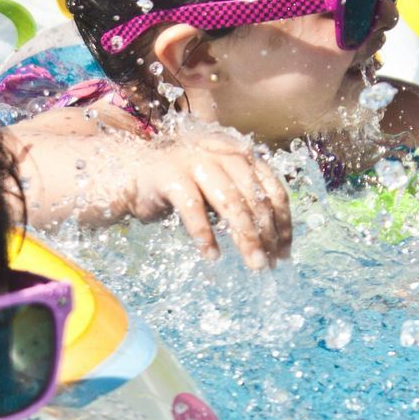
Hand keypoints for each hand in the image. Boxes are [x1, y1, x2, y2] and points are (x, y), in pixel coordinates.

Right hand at [125, 132, 291, 267]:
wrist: (133, 171)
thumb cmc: (181, 184)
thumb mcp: (218, 187)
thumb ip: (243, 199)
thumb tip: (273, 238)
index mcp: (240, 155)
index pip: (273, 190)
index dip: (282, 223)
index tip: (284, 252)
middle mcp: (223, 154)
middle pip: (255, 199)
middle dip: (267, 235)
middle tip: (270, 265)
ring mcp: (197, 163)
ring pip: (232, 204)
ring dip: (246, 238)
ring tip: (254, 264)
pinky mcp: (171, 177)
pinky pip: (194, 210)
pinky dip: (205, 236)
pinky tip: (212, 256)